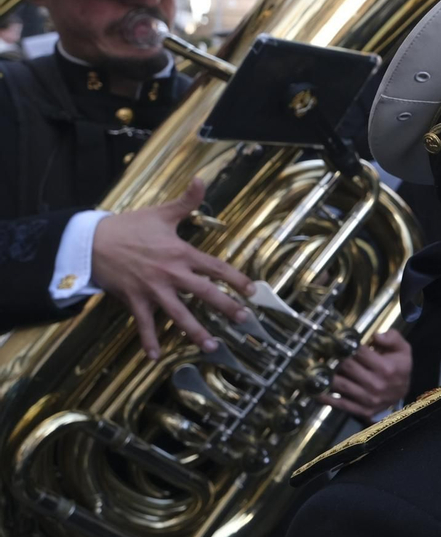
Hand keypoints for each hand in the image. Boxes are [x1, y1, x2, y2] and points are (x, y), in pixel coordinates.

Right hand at [91, 177, 254, 359]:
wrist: (92, 242)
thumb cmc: (129, 227)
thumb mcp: (161, 213)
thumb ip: (186, 201)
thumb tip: (202, 179)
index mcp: (181, 254)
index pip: (216, 268)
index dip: (236, 279)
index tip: (253, 290)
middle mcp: (171, 274)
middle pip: (205, 294)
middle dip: (226, 307)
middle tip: (245, 319)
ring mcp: (153, 290)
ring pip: (179, 314)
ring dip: (196, 331)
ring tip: (212, 346)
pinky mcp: (135, 300)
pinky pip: (144, 324)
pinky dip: (148, 341)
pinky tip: (155, 357)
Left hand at [321, 329, 411, 420]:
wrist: (403, 394)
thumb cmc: (400, 368)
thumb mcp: (404, 349)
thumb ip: (393, 338)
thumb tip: (375, 335)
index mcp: (385, 367)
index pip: (359, 352)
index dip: (345, 345)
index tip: (334, 339)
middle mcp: (376, 384)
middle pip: (347, 367)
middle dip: (333, 358)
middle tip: (320, 350)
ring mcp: (368, 399)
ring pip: (340, 385)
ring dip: (325, 376)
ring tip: (314, 367)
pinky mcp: (362, 410)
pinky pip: (340, 404)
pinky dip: (326, 398)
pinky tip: (315, 391)